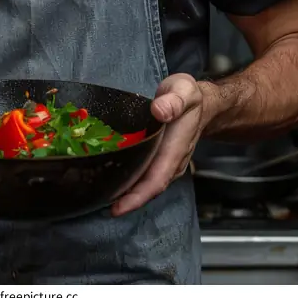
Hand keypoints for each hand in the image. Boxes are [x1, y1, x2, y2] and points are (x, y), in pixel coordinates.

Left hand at [112, 74, 203, 215]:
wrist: (200, 103)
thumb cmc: (187, 95)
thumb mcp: (183, 90)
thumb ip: (174, 100)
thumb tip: (160, 111)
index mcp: (175, 148)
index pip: (156, 180)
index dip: (137, 197)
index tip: (117, 207)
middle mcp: (171, 161)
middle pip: (148, 188)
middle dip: (125, 201)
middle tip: (97, 203)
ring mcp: (165, 162)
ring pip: (145, 184)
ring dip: (126, 193)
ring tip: (100, 196)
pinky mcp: (159, 159)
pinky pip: (144, 174)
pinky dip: (129, 181)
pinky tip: (112, 179)